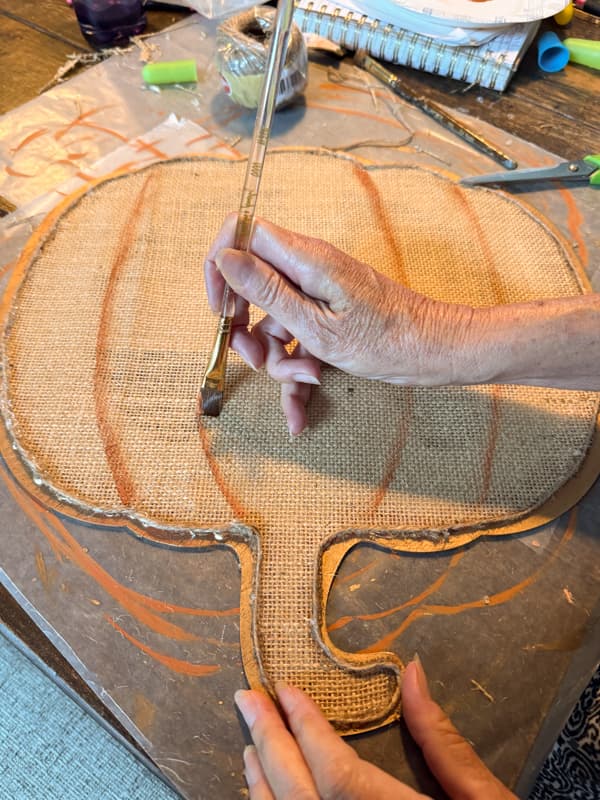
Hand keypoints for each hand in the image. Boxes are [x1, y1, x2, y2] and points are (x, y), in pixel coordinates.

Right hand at [205, 216, 477, 433]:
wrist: (432, 352)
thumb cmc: (385, 339)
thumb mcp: (316, 325)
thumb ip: (267, 291)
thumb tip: (225, 257)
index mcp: (304, 258)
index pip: (241, 233)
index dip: (221, 267)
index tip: (221, 309)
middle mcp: (306, 268)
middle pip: (250, 284)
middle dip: (244, 327)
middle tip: (254, 356)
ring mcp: (316, 293)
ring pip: (273, 321)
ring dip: (276, 357)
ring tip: (301, 379)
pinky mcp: (326, 316)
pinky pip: (296, 339)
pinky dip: (295, 370)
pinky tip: (299, 412)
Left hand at [234, 657, 516, 799]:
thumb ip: (443, 742)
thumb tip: (412, 673)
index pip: (337, 772)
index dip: (306, 726)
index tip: (284, 688)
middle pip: (300, 797)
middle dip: (270, 743)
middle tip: (245, 699)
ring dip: (264, 785)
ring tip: (249, 745)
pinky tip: (267, 796)